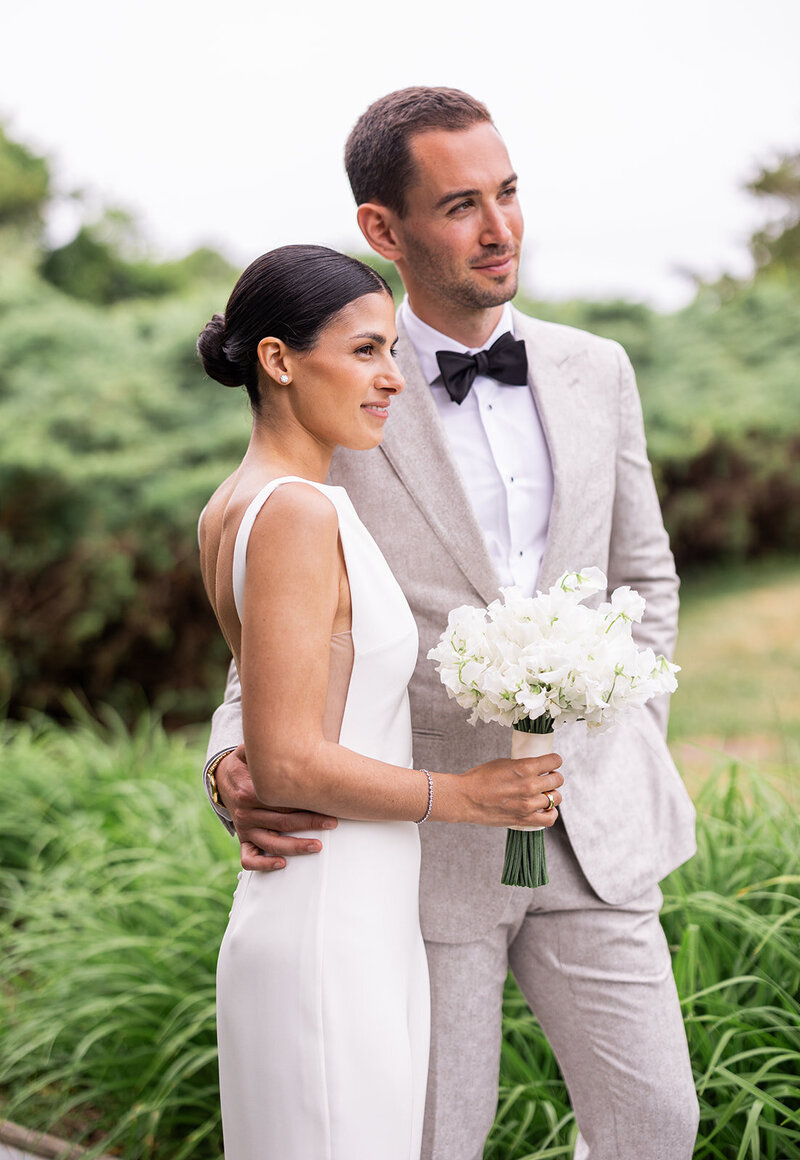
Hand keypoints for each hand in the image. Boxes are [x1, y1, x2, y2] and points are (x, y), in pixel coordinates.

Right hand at [214, 744, 337, 870]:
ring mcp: (244, 828)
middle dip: (309, 823)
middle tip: (331, 823)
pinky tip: (282, 864)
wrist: (223, 778)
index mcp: (249, 791)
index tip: (327, 804)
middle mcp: (245, 812)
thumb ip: (263, 745)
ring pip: (270, 843)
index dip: (304, 803)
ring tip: (316, 846)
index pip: (280, 801)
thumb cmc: (247, 763)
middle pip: (281, 822)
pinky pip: (249, 858)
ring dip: (295, 847)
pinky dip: (264, 864)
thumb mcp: (249, 749)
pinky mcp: (243, 839)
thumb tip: (283, 733)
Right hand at [447, 751, 563, 827]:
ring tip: (544, 794)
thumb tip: (535, 767)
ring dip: (552, 794)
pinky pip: (550, 818)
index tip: (551, 763)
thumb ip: (522, 765)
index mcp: (525, 767)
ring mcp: (528, 804)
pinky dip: (551, 813)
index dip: (554, 761)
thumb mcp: (503, 763)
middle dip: (553, 777)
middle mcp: (530, 785)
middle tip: (547, 778)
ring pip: (556, 798)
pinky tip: (546, 809)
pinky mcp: (524, 819)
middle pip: (558, 779)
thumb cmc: (479, 779)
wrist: (465, 798)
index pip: (555, 761)